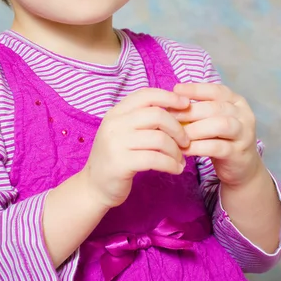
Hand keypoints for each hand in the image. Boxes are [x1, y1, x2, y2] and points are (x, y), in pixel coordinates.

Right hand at [84, 88, 190, 208]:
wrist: (94, 186)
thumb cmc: (116, 157)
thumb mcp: (123, 132)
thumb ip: (143, 120)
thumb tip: (177, 110)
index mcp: (116, 112)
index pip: (146, 94)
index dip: (169, 97)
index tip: (186, 104)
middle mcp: (115, 124)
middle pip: (157, 115)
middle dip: (178, 128)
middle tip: (185, 141)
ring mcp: (117, 143)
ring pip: (159, 139)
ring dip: (176, 150)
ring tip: (180, 160)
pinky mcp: (122, 163)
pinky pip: (156, 159)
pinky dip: (171, 164)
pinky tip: (175, 169)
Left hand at [173, 83, 260, 187]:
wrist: (241, 166)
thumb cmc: (221, 137)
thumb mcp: (212, 119)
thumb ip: (198, 109)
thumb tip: (171, 102)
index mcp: (236, 101)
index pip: (216, 90)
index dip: (195, 89)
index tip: (176, 90)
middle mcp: (244, 114)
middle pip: (216, 108)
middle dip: (191, 111)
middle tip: (171, 116)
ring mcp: (244, 134)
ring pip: (220, 125)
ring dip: (195, 129)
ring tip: (178, 134)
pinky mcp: (239, 153)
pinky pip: (217, 147)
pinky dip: (198, 147)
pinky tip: (184, 149)